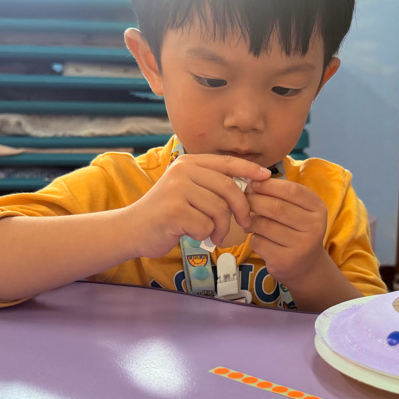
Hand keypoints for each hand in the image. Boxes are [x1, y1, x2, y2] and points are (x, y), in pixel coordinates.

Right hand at [128, 154, 270, 257]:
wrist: (132, 229)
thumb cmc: (166, 214)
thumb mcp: (187, 190)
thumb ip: (211, 185)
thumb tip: (250, 184)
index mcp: (188, 163)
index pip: (226, 162)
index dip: (249, 169)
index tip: (266, 177)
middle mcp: (182, 171)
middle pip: (228, 188)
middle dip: (241, 209)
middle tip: (244, 224)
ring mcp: (177, 189)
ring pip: (219, 209)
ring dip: (220, 228)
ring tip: (212, 235)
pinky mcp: (173, 210)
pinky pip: (205, 225)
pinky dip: (204, 235)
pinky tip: (193, 236)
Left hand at [246, 178, 330, 286]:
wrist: (306, 266)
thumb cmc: (297, 230)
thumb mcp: (299, 210)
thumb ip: (281, 195)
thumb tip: (252, 182)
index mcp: (318, 209)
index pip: (292, 190)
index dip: (269, 185)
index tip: (254, 184)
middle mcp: (314, 227)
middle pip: (276, 207)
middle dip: (254, 200)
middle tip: (243, 199)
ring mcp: (301, 246)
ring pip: (264, 225)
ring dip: (250, 220)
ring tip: (247, 218)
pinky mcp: (285, 261)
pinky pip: (259, 242)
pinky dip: (252, 237)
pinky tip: (257, 237)